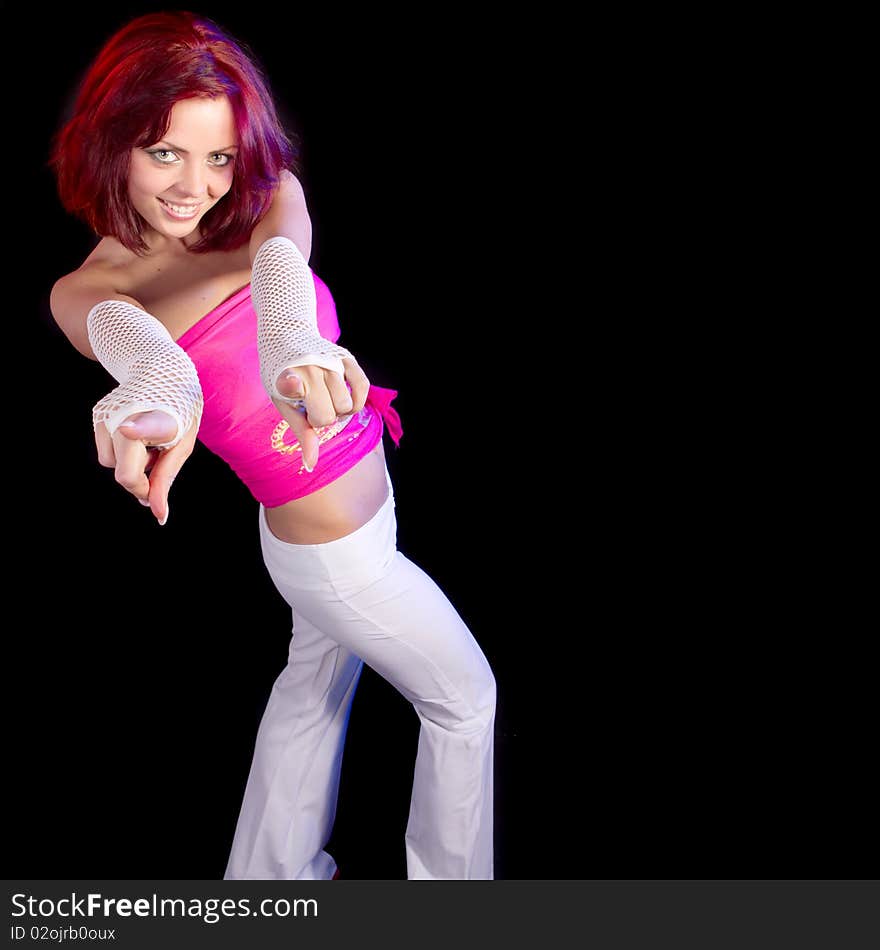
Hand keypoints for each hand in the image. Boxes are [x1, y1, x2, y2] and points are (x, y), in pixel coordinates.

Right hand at [93, 410, 197, 524]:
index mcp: (159, 419)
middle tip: (159, 460)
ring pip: (111, 465)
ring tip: (148, 442)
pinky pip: (105, 452)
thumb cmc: (178, 415)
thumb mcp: (181, 448)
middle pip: (125, 475)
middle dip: (142, 481)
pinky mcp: (96, 415)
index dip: (138, 430)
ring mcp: (107, 415)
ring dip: (130, 464)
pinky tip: (134, 435)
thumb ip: (165, 481)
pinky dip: (120, 452)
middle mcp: (127, 416)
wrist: (161, 375)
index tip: (128, 430)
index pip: (145, 426)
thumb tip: (158, 516)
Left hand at [272, 356, 368, 470]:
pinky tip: (345, 401)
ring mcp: (330, 362)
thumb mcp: (283, 403)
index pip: (292, 383)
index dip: (292, 386)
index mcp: (286, 377)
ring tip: (327, 400)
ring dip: (339, 410)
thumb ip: (300, 431)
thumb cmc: (283, 377)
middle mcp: (310, 367)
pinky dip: (357, 401)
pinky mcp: (347, 358)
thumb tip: (311, 465)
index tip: (292, 383)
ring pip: (346, 405)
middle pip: (327, 415)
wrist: (287, 336)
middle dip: (322, 418)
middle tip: (312, 407)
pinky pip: (363, 388)